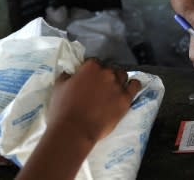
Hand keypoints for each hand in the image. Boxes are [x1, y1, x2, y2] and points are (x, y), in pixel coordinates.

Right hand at [15, 59, 141, 179]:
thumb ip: (67, 76)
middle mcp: (107, 72)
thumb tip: (70, 73)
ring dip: (118, 80)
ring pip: (123, 76)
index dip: (91, 71)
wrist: (74, 130)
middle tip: (99, 88)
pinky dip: (133, 85)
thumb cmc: (62, 109)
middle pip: (109, 69)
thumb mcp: (58, 87)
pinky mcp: (126, 99)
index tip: (88, 80)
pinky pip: (135, 86)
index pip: (94, 63)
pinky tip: (129, 88)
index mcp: (91, 67)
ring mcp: (118, 85)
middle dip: (104, 76)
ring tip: (112, 90)